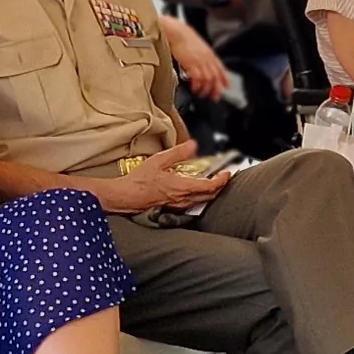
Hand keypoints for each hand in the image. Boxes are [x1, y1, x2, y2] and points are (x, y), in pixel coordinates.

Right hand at [94, 159, 230, 215]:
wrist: (126, 197)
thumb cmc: (139, 181)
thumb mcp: (159, 161)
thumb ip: (178, 153)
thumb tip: (193, 145)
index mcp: (183, 187)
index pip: (211, 186)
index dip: (222, 180)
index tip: (227, 173)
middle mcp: (183, 199)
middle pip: (210, 196)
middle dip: (220, 186)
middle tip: (224, 177)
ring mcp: (178, 205)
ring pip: (202, 201)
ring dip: (211, 192)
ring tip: (214, 182)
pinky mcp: (172, 208)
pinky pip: (192, 204)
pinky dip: (199, 197)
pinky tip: (196, 190)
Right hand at [163, 20, 231, 97]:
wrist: (176, 32)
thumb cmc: (183, 38)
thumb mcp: (197, 46)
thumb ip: (202, 56)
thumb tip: (201, 65)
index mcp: (209, 54)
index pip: (221, 68)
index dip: (224, 78)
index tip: (226, 86)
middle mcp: (207, 58)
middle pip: (216, 76)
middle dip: (216, 88)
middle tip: (214, 96)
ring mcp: (200, 61)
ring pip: (208, 79)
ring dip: (206, 89)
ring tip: (201, 94)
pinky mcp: (191, 63)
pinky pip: (198, 78)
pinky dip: (197, 85)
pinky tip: (195, 88)